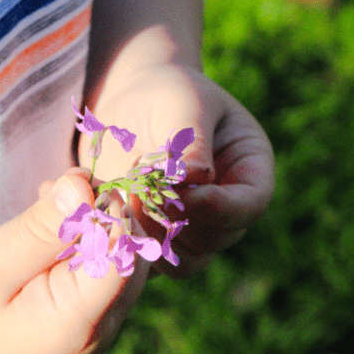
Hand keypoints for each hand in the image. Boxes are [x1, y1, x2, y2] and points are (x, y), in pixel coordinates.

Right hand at [0, 168, 149, 353]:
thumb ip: (41, 227)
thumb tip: (85, 185)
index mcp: (78, 324)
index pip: (124, 255)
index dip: (108, 211)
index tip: (73, 181)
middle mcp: (101, 332)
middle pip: (131, 257)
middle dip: (105, 213)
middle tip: (62, 184)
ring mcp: (99, 329)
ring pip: (122, 260)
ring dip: (95, 223)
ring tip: (51, 198)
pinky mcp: (90, 319)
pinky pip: (104, 271)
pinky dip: (86, 241)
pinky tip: (54, 222)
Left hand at [82, 64, 274, 277]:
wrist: (132, 103)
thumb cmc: (168, 91)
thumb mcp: (185, 102)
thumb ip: (192, 140)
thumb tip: (197, 179)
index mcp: (249, 171)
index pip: (250, 205)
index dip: (222, 208)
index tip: (188, 195)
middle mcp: (226, 209)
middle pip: (215, 239)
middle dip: (177, 218)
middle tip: (141, 185)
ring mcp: (192, 230)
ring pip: (181, 260)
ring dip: (148, 233)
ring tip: (124, 193)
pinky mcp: (157, 240)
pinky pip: (146, 262)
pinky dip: (123, 243)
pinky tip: (102, 211)